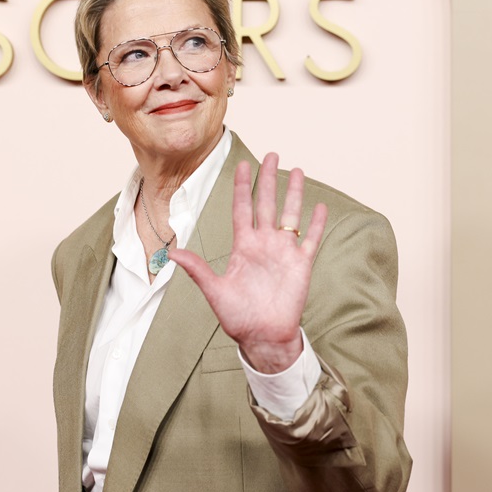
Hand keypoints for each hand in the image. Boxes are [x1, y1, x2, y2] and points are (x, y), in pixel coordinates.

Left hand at [167, 153, 328, 373]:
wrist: (263, 337)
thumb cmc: (238, 317)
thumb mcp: (214, 291)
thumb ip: (198, 270)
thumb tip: (173, 253)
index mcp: (243, 246)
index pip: (242, 208)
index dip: (242, 186)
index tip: (243, 164)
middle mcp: (264, 244)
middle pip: (267, 204)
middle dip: (269, 179)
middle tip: (272, 155)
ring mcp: (284, 252)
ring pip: (290, 215)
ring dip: (294, 193)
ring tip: (298, 171)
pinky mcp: (301, 265)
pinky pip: (310, 239)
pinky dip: (315, 224)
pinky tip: (318, 206)